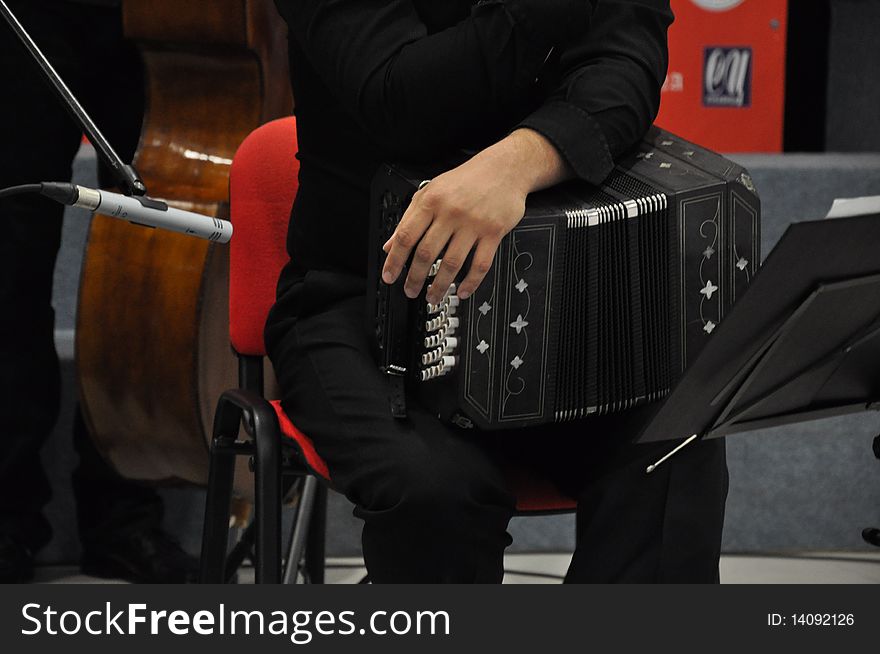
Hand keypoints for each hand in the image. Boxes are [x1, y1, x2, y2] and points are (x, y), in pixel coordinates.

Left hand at [381, 128, 570, 305]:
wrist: (504, 169)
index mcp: (431, 201)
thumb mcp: (432, 191)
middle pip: (427, 253)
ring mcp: (473, 223)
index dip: (395, 260)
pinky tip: (462, 291)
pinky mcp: (494, 232)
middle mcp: (451, 212)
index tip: (389, 277)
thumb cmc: (467, 180)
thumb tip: (390, 244)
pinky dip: (471, 282)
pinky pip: (481, 264)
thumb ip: (410, 217)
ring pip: (452, 263)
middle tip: (410, 291)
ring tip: (433, 296)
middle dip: (415, 278)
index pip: (406, 236)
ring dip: (440, 285)